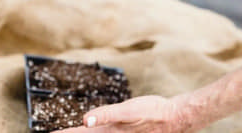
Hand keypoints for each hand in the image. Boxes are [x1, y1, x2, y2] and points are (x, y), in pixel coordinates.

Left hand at [58, 96, 197, 132]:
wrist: (173, 116)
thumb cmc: (151, 111)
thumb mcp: (127, 111)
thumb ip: (105, 114)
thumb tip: (85, 119)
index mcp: (107, 128)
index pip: (80, 132)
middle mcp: (110, 132)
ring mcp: (117, 132)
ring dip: (80, 132)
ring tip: (68, 131)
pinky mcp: (125, 129)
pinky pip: (106, 127)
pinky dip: (96, 125)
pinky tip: (91, 123)